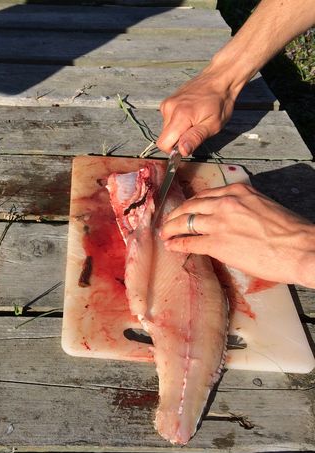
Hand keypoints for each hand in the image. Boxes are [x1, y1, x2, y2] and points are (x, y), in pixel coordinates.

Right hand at [156, 69, 236, 156]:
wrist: (218, 78)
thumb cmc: (220, 102)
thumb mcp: (213, 125)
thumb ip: (195, 138)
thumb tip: (182, 151)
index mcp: (180, 116)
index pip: (163, 143)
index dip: (173, 150)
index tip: (186, 145)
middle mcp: (169, 108)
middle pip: (164, 137)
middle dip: (178, 139)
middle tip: (195, 129)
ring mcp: (167, 104)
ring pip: (166, 129)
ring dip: (178, 130)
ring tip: (194, 119)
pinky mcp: (167, 101)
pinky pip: (167, 120)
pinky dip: (177, 122)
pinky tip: (189, 114)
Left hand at [159, 183, 314, 287]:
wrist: (300, 248)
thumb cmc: (289, 231)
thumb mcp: (263, 205)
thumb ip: (242, 206)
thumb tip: (231, 217)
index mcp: (238, 191)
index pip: (205, 195)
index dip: (191, 204)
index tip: (185, 209)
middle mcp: (225, 203)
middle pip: (190, 206)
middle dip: (175, 214)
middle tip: (168, 220)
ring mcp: (219, 223)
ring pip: (184, 221)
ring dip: (170, 228)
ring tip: (164, 233)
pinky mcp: (217, 243)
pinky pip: (189, 242)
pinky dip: (177, 244)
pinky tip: (171, 246)